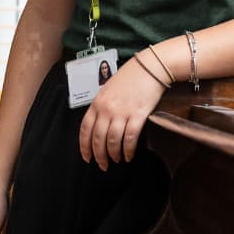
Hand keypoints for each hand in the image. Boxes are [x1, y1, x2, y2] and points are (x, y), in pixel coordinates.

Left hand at [79, 55, 165, 169]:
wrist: (148, 68)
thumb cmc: (128, 78)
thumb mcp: (107, 91)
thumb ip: (101, 107)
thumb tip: (98, 126)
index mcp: (97, 103)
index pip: (85, 129)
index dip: (85, 147)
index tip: (87, 158)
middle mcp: (107, 109)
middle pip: (98, 139)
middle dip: (99, 156)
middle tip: (103, 165)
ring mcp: (122, 112)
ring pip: (113, 141)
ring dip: (114, 154)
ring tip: (117, 160)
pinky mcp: (138, 115)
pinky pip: (130, 138)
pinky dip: (128, 150)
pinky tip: (129, 155)